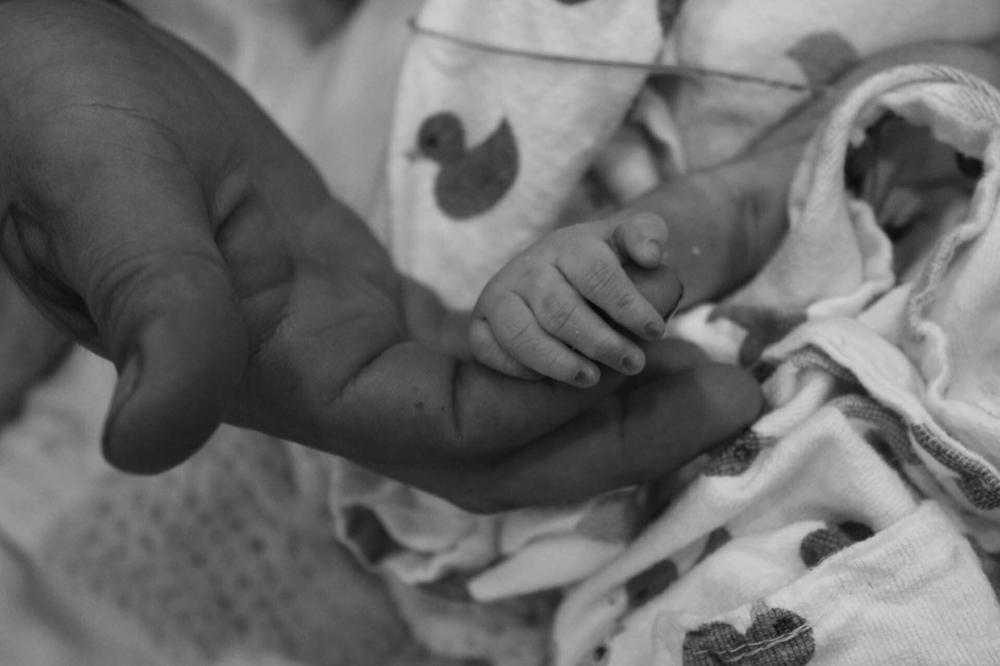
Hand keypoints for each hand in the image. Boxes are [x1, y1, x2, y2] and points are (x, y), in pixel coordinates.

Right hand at [0, 0, 761, 510]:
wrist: (44, 92)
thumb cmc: (61, 133)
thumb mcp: (110, 203)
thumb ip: (150, 315)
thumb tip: (148, 440)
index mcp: (287, 373)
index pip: (446, 429)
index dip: (555, 412)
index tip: (667, 364)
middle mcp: (333, 379)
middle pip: (496, 446)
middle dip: (616, 433)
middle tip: (733, 388)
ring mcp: (353, 343)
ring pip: (498, 405)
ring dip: (601, 394)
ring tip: (703, 354)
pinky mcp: (362, 298)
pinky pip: (478, 348)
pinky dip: (552, 346)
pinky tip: (611, 318)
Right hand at [471, 213, 678, 385]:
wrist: (548, 274)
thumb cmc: (597, 265)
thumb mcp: (622, 241)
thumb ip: (646, 233)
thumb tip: (652, 256)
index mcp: (568, 245)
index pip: (596, 273)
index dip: (626, 304)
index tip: (654, 331)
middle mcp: (529, 267)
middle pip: (560, 309)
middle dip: (600, 341)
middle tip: (633, 364)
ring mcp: (500, 295)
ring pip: (520, 332)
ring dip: (556, 360)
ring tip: (589, 378)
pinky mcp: (478, 323)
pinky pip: (488, 349)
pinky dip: (516, 367)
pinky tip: (544, 379)